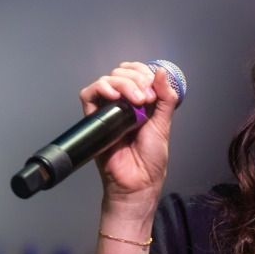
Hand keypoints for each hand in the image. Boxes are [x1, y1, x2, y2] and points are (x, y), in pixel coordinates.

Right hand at [80, 62, 176, 207]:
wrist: (138, 181)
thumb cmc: (151, 158)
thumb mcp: (164, 123)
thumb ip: (166, 98)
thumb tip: (161, 71)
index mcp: (140, 102)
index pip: (136, 73)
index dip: (144, 73)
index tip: (154, 91)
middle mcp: (122, 103)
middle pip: (121, 73)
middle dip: (136, 78)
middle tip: (147, 98)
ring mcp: (107, 110)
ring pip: (107, 80)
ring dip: (123, 83)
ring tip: (136, 100)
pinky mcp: (93, 119)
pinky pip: (88, 95)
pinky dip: (101, 88)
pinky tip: (114, 96)